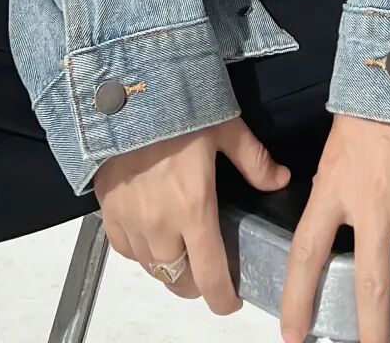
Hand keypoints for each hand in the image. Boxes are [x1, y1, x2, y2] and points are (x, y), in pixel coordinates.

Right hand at [92, 116, 290, 312]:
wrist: (125, 91)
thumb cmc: (178, 105)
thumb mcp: (226, 127)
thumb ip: (254, 161)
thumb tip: (281, 180)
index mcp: (194, 209)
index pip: (210, 278)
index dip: (223, 299)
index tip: (232, 298)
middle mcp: (160, 225)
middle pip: (179, 281)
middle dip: (197, 284)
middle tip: (209, 268)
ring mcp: (130, 221)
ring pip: (152, 268)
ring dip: (169, 266)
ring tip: (183, 250)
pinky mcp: (108, 210)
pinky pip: (125, 249)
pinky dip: (140, 250)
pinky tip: (151, 234)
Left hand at [279, 114, 389, 342]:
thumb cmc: (362, 120)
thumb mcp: (330, 157)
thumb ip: (329, 198)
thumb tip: (326, 235)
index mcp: (332, 192)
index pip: (306, 254)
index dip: (298, 299)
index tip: (293, 336)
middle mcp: (370, 206)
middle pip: (369, 283)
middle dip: (371, 330)